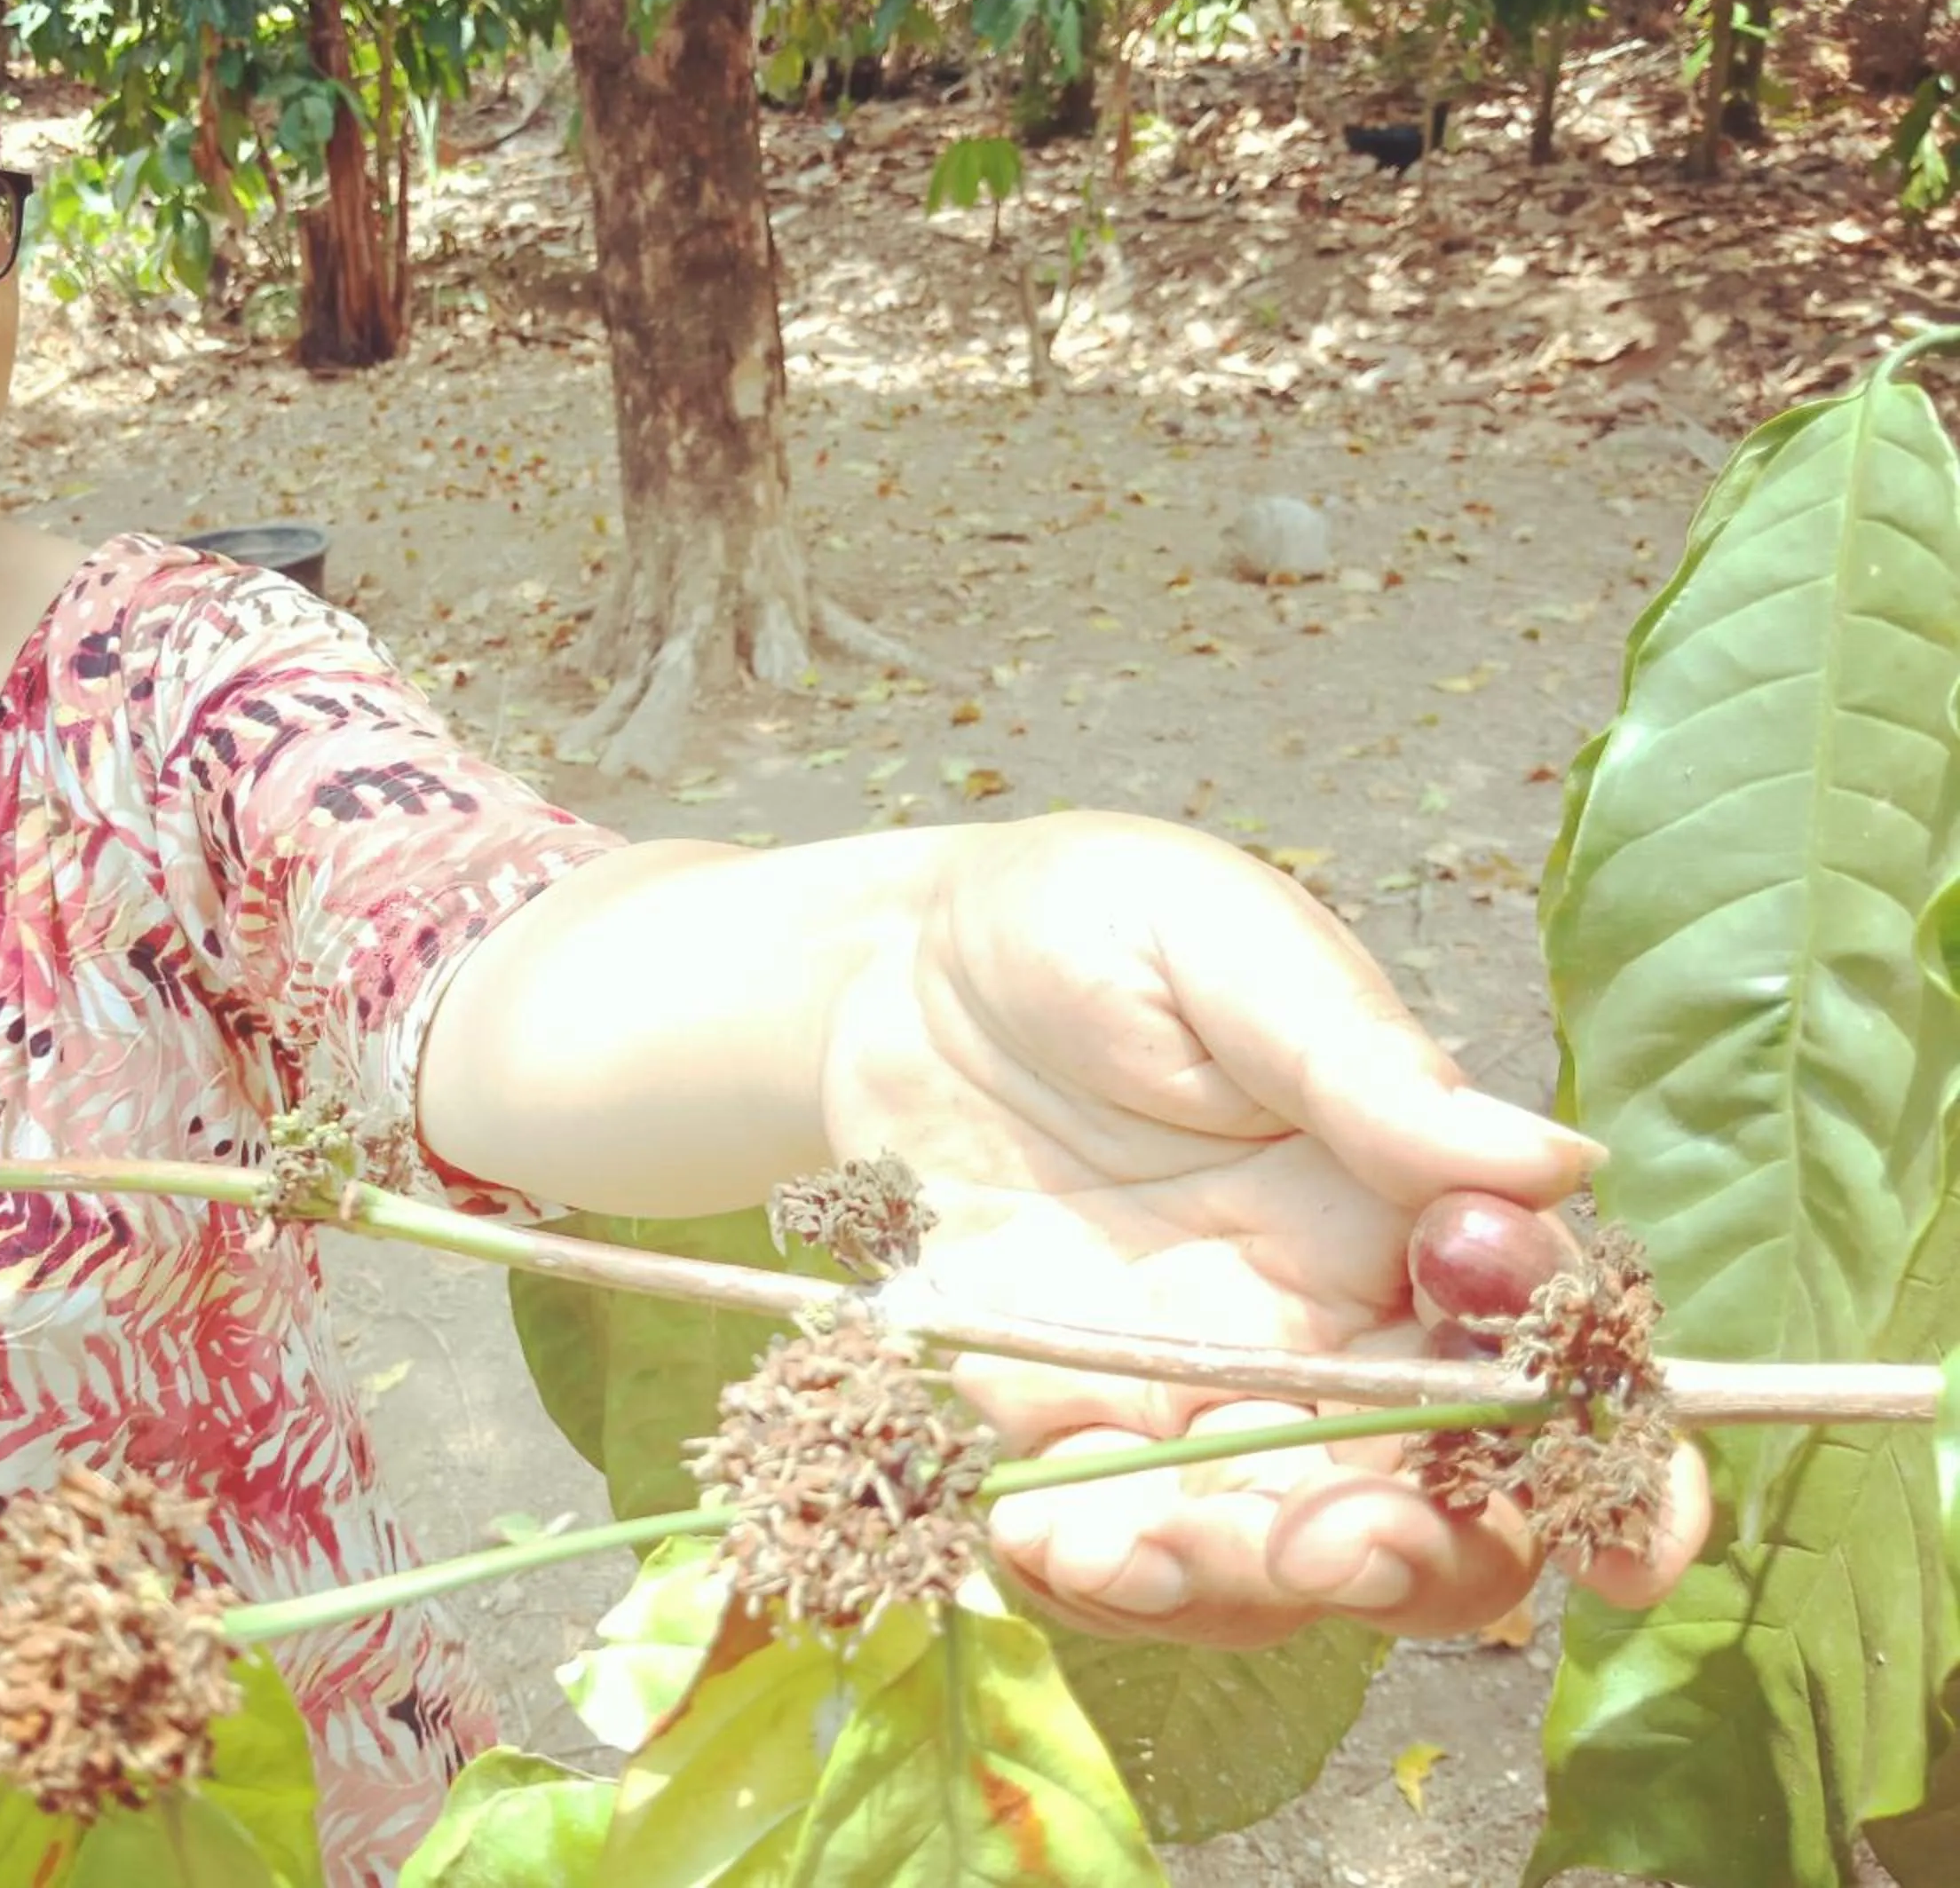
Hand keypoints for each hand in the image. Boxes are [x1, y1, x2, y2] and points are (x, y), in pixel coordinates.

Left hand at [819, 811, 1710, 1644]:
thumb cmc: (1085, 924)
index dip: (1612, 1467)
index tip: (1621, 1537)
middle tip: (1327, 1540)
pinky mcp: (1068, 1426)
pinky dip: (1091, 1572)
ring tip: (1130, 1543)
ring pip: (1278, 1555)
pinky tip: (1035, 1531)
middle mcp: (1334, 1333)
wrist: (886, 970)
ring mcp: (1202, 1394)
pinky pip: (1110, 1545)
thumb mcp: (1221, 948)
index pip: (1554, 1362)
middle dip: (1409, 1559)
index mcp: (1415, 1213)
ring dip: (1232, 1582)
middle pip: (1439, 1507)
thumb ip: (1362, 1061)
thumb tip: (1556, 1164)